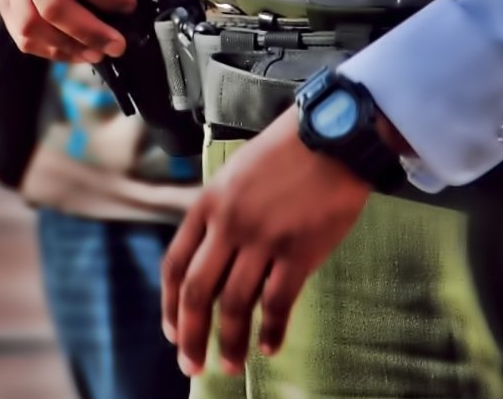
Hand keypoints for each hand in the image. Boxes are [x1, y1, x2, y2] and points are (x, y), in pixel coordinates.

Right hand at [0, 0, 163, 62]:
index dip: (108, 0)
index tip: (131, 6)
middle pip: (51, 6)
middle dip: (89, 33)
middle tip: (118, 45)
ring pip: (30, 26)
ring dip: (69, 46)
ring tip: (98, 51)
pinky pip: (23, 37)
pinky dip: (53, 51)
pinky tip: (80, 49)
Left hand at [160, 111, 372, 376]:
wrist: (332, 136)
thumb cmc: (286, 152)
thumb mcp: (235, 174)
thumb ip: (219, 214)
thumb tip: (212, 260)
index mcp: (207, 204)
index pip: (175, 265)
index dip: (170, 305)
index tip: (173, 331)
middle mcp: (228, 224)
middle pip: (198, 292)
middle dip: (191, 336)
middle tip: (192, 365)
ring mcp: (263, 239)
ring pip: (236, 305)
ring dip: (231, 342)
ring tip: (230, 366)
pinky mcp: (298, 251)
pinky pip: (278, 303)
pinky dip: (272, 331)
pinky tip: (269, 347)